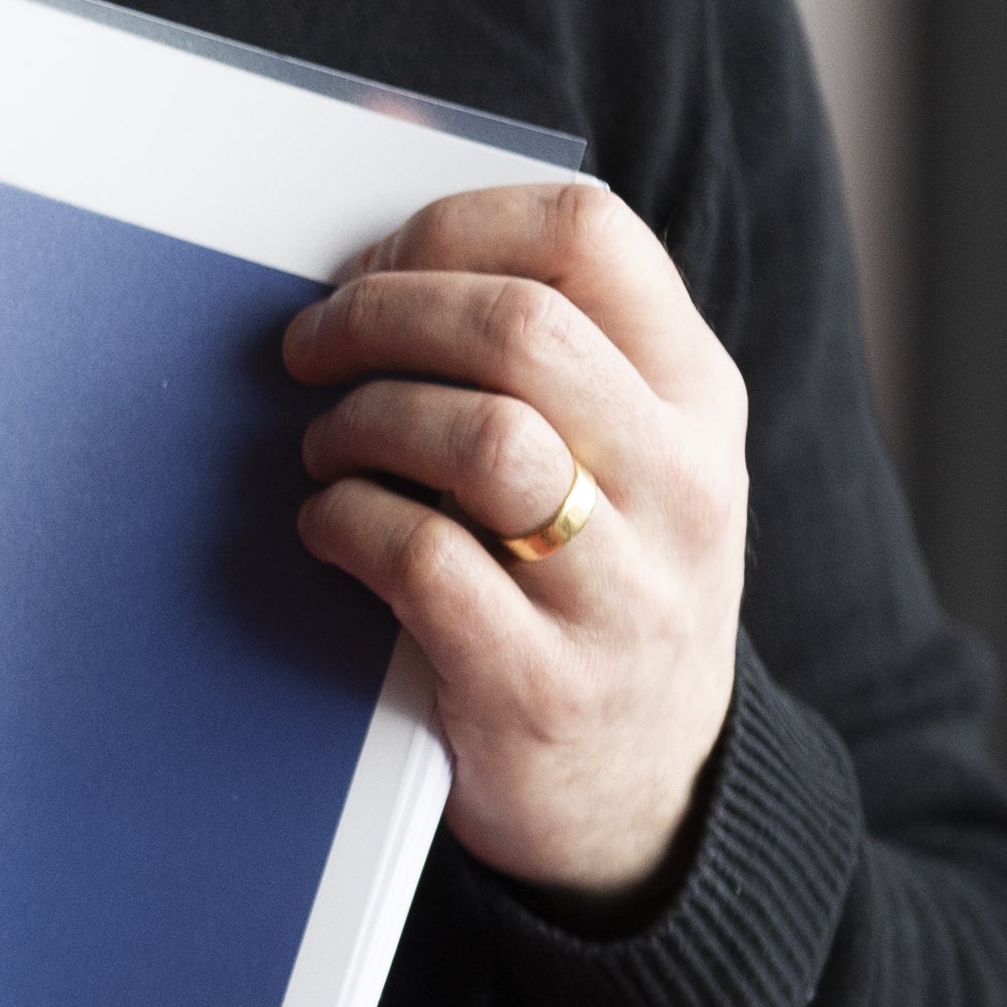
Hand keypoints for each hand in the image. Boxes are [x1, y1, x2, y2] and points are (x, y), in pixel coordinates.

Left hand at [281, 176, 745, 905]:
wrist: (646, 798)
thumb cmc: (594, 584)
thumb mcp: (621, 454)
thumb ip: (542, 344)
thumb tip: (374, 209)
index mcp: (695, 397)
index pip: (590, 234)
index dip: (450, 227)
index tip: (371, 264)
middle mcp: (681, 484)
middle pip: (519, 325)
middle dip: (380, 314)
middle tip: (311, 347)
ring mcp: (624, 594)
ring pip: (480, 436)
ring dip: (365, 421)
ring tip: (326, 446)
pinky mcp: (544, 687)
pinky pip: (425, 559)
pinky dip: (347, 524)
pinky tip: (330, 526)